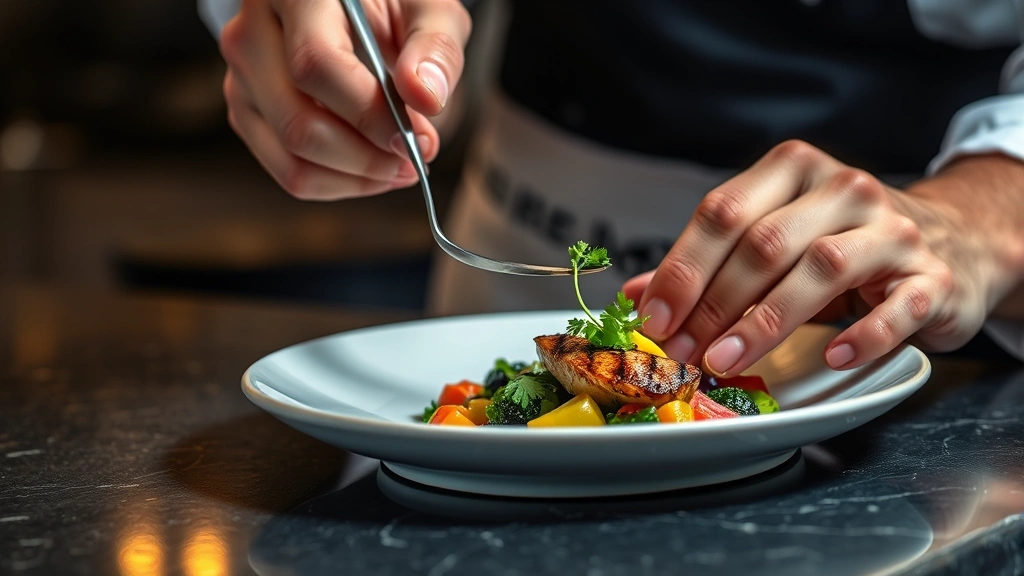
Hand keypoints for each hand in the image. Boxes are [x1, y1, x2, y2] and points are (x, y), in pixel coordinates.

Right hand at [218, 0, 470, 198]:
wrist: (358, 9)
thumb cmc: (395, 3)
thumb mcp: (428, 7)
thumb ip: (435, 46)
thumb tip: (426, 98)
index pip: (317, 65)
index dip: (369, 114)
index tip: (416, 139)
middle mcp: (251, 34)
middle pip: (298, 124)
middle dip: (367, 158)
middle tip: (416, 158)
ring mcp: (242, 79)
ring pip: (291, 159)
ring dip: (356, 179)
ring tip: (401, 165)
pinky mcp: (248, 113)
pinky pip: (289, 170)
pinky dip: (339, 182)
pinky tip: (375, 166)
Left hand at [623, 141, 1023, 375]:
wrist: (952, 241)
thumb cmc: (847, 244)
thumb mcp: (775, 240)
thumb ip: (709, 263)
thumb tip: (637, 294)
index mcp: (793, 170)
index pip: (723, 213)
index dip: (681, 268)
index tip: (653, 316)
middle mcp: (843, 189)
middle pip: (763, 243)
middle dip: (713, 303)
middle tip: (682, 350)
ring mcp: (892, 230)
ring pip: (820, 269)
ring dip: (764, 322)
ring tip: (726, 360)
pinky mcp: (933, 276)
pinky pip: (896, 307)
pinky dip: (861, 336)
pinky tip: (829, 357)